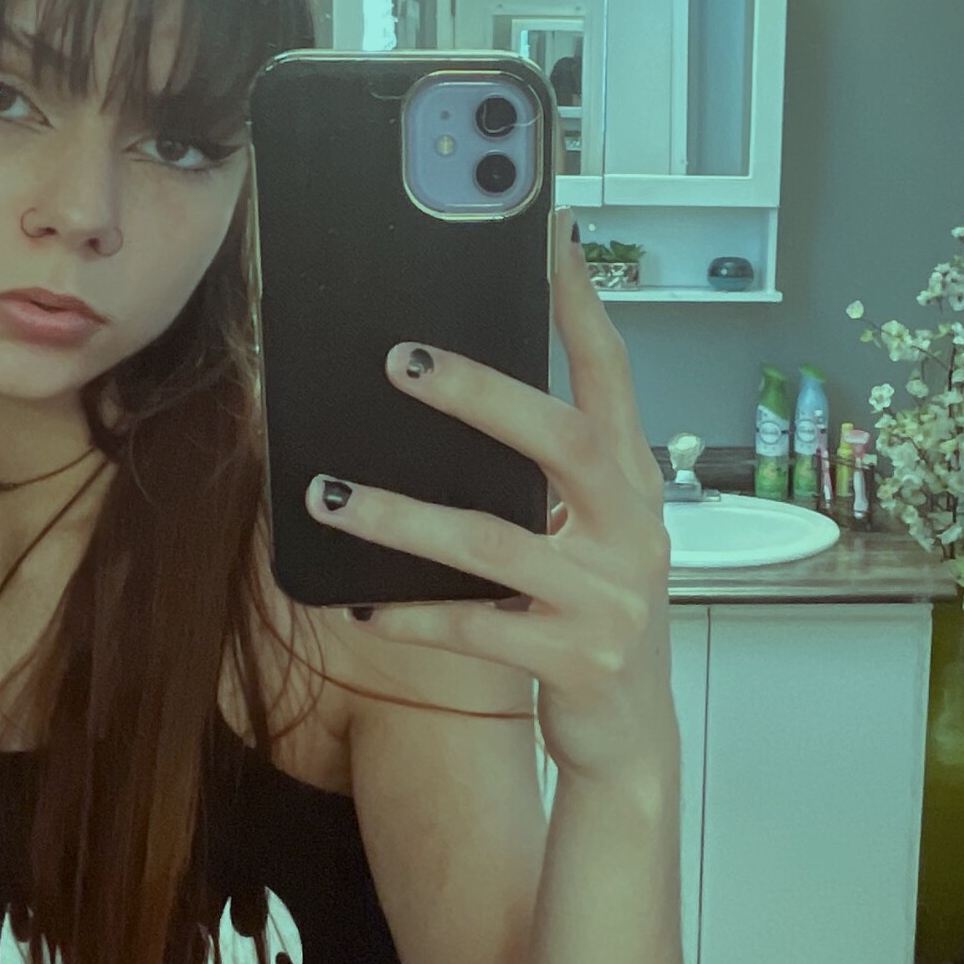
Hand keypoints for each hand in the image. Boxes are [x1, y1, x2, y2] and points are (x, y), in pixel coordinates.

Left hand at [304, 208, 675, 785]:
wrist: (631, 735)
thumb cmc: (591, 608)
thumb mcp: (587, 528)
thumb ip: (542, 469)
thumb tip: (440, 385)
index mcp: (633, 479)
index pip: (612, 370)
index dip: (581, 300)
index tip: (552, 228)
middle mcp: (635, 527)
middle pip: (563, 439)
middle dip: (478, 394)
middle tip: (397, 358)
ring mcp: (610, 598)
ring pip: (493, 540)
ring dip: (400, 515)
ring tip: (328, 494)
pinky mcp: (575, 661)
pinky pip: (473, 628)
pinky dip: (409, 612)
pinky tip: (358, 602)